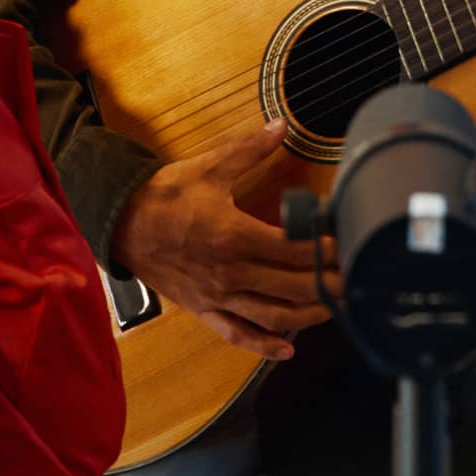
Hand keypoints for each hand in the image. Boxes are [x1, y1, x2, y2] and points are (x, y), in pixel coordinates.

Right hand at [110, 119, 333, 357]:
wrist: (119, 223)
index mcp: (234, 236)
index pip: (294, 248)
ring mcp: (217, 296)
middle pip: (293, 286)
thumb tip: (280, 125)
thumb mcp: (208, 168)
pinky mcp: (203, 310)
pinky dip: (264, 346)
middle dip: (328, 284)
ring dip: (308, 315)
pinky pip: (237, 334)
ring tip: (334, 307)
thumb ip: (249, 149)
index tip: (347, 243)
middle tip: (356, 280)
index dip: (325, 249)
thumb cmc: (163, 196)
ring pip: (273, 316)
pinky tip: (287, 350)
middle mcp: (230, 272)